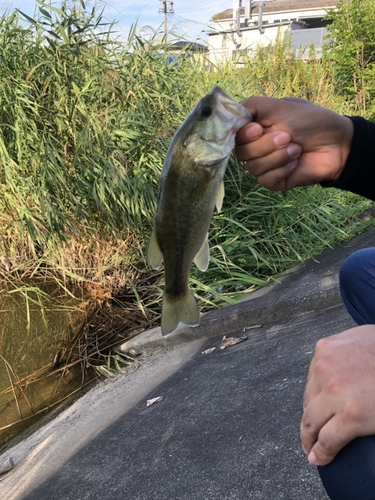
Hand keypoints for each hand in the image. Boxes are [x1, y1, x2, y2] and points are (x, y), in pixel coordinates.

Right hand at [235, 96, 353, 190]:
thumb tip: (230, 114)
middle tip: (288, 137)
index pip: (233, 136)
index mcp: (255, 129)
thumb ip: (253, 106)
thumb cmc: (311, 121)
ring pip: (253, 168)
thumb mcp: (280, 106)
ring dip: (277, 157)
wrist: (337, 143)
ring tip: (297, 149)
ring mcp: (265, 166)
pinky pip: (266, 180)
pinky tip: (296, 163)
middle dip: (266, 145)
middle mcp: (256, 148)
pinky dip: (282, 170)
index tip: (259, 128)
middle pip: (241, 153)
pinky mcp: (275, 181)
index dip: (243, 135)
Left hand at [301, 325, 374, 465]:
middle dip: (310, 420)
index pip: (312, 380)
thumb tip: (344, 362)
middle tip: (310, 436)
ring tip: (313, 450)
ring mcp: (335, 390)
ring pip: (312, 421)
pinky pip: (328, 438)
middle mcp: (325, 367)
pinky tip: (321, 458)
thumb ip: (345, 351)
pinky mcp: (351, 414)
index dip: (313, 400)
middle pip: (309, 401)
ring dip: (310, 438)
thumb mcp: (362, 339)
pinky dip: (322, 451)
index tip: (315, 412)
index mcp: (326, 348)